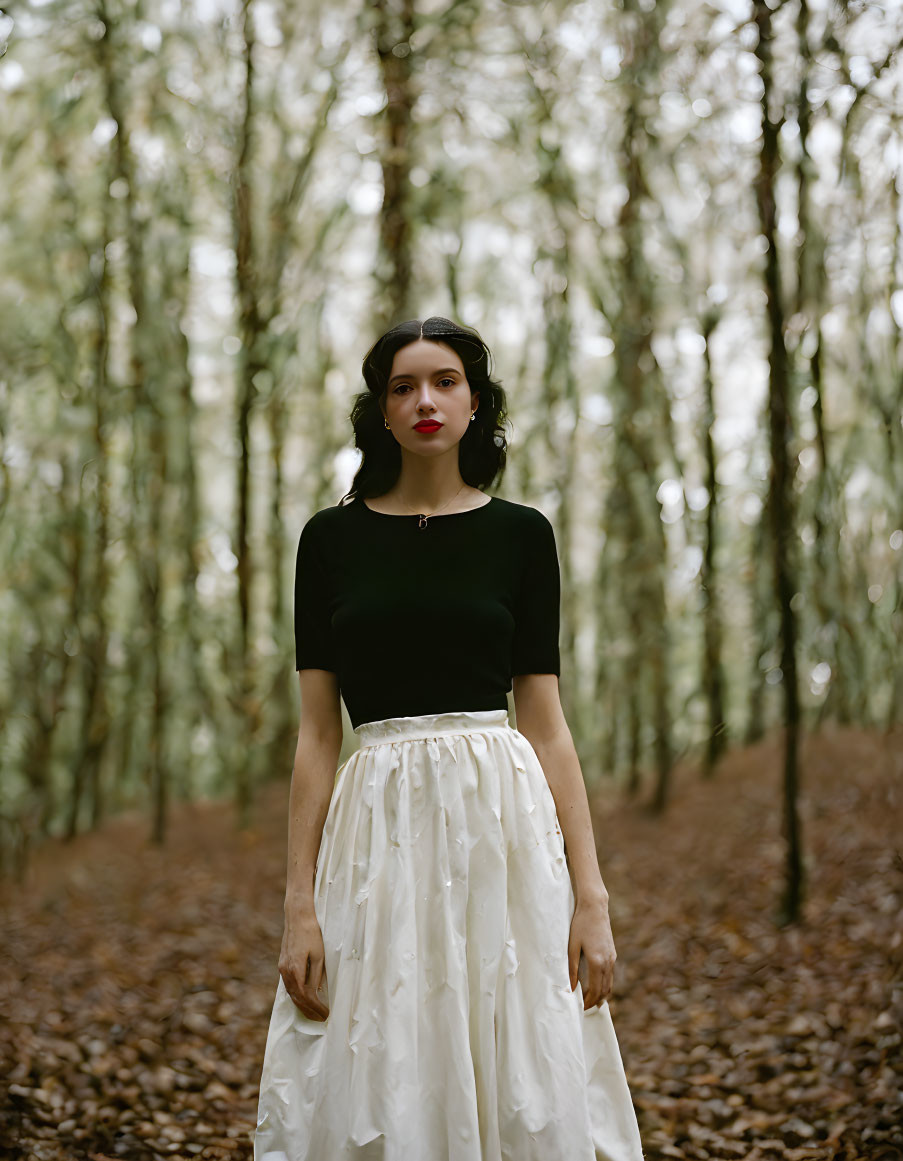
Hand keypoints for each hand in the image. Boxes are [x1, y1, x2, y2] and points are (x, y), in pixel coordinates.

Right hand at [279, 903, 329, 1020]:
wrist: (297, 917)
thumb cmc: (311, 933)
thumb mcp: (319, 954)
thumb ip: (316, 975)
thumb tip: (316, 992)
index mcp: (295, 969)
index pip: (305, 996)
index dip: (315, 1007)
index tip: (326, 1014)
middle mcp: (286, 971)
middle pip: (296, 998)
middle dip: (309, 1011)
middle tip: (321, 1019)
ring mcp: (282, 967)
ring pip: (291, 993)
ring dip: (302, 1005)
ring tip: (313, 1014)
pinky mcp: (283, 964)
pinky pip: (289, 985)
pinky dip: (297, 996)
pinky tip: (303, 1000)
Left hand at [568, 895, 615, 1010]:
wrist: (595, 908)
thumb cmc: (580, 925)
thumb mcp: (572, 946)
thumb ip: (572, 968)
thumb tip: (571, 988)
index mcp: (597, 962)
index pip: (595, 991)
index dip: (588, 1002)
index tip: (579, 1008)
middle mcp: (608, 962)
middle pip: (604, 991)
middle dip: (595, 1002)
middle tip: (584, 1008)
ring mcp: (612, 958)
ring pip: (609, 984)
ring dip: (601, 995)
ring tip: (590, 1001)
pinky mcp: (612, 953)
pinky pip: (610, 975)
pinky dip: (604, 985)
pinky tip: (596, 985)